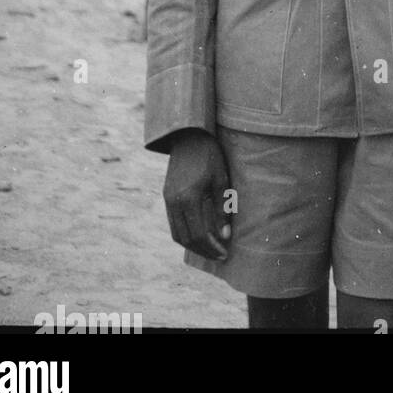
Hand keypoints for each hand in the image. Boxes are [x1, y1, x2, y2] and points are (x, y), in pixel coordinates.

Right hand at [163, 129, 232, 259]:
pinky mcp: (166, 197)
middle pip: (187, 239)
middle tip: (219, 255)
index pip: (200, 233)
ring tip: (210, 249)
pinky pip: (173, 224)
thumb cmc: (210, 155)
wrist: (188, 136)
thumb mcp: (221, 179)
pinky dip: (185, 235)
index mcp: (189, 197)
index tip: (225, 252)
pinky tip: (198, 236)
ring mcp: (168, 200)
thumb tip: (225, 234)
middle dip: (204, 250)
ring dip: (193, 246)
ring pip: (177, 234)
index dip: (212, 246)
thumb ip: (222, 208)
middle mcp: (174, 202)